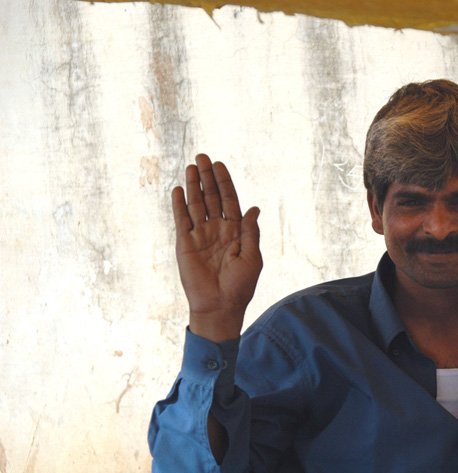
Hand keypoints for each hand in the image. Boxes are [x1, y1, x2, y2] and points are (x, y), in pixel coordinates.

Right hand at [172, 154, 261, 341]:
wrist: (220, 306)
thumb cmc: (240, 286)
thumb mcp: (252, 257)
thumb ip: (251, 232)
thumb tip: (254, 208)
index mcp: (235, 232)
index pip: (229, 201)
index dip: (224, 183)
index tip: (219, 165)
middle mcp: (217, 230)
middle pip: (211, 198)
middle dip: (207, 177)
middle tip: (202, 157)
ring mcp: (200, 235)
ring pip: (195, 204)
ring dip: (193, 185)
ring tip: (191, 166)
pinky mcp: (185, 244)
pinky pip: (181, 220)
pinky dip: (179, 205)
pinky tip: (179, 189)